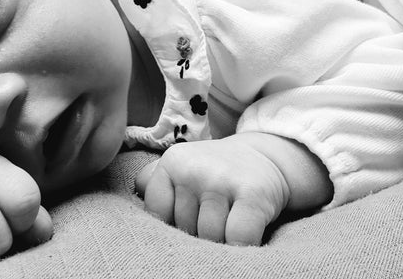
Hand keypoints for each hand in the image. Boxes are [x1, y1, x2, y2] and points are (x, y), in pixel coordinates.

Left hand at [134, 133, 330, 244]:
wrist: (267, 157)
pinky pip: (238, 238)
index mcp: (172, 162)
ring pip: (210, 237)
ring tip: (229, 223)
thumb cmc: (217, 172)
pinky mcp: (253, 194)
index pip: (157, 214)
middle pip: (184, 228)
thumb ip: (155, 180)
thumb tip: (136, 192)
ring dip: (221, 240)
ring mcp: (222, 180)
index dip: (174, 223)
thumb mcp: (183, 167)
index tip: (189, 216)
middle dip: (198, 232)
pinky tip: (246, 234)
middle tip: (214, 218)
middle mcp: (193, 168)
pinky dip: (242, 244)